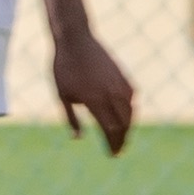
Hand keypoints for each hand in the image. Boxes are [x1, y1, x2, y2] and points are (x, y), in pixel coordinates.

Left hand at [53, 29, 136, 154]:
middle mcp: (111, 94)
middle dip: (122, 139)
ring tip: (122, 136)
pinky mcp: (123, 76)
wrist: (75, 40)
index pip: (110, 130)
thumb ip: (71, 118)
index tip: (112, 154)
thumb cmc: (63, 68)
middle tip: (118, 150)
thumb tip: (78, 138)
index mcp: (95, 101)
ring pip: (131, 112)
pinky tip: (125, 116)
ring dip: (128, 127)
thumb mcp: (62, 95)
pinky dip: (131, 110)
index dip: (113, 144)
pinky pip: (131, 97)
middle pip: (124, 124)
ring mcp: (120, 84)